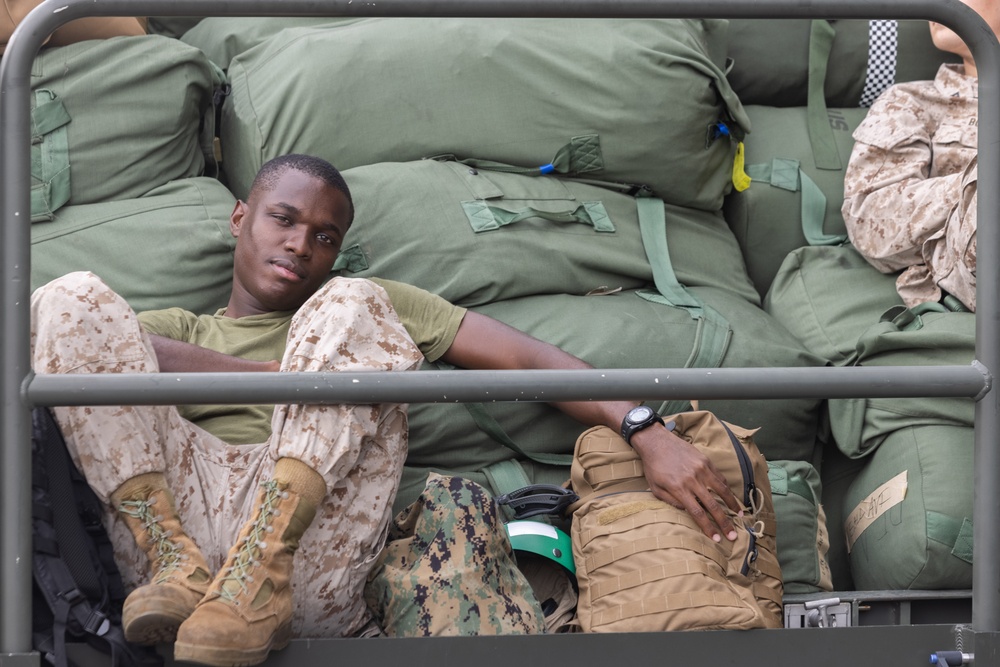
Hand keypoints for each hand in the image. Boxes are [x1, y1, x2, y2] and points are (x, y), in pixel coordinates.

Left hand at [630, 424, 741, 541]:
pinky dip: (726, 487)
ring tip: (740, 515)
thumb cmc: (653, 467)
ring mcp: (701, 469)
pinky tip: (730, 496)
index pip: (698, 513)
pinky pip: (719, 476)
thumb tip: (687, 511)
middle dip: (724, 522)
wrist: (656, 442)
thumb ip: (671, 502)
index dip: (709, 527)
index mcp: (679, 489)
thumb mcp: (655, 489)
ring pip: (722, 490)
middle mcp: (692, 480)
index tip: (717, 538)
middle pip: (713, 505)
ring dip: (732, 504)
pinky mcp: (705, 460)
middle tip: (732, 535)